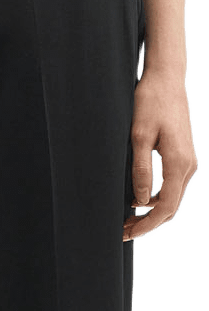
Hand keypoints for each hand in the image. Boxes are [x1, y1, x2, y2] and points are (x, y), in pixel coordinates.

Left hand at [122, 68, 197, 241]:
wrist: (166, 78)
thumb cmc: (151, 101)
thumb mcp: (139, 136)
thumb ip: (141, 170)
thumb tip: (140, 201)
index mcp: (178, 163)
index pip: (165, 207)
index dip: (146, 225)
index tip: (126, 233)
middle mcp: (188, 165)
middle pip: (171, 208)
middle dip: (148, 224)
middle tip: (123, 232)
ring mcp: (188, 161)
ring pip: (173, 199)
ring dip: (152, 213)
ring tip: (128, 220)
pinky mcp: (183, 156)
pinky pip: (173, 187)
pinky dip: (157, 199)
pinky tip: (138, 201)